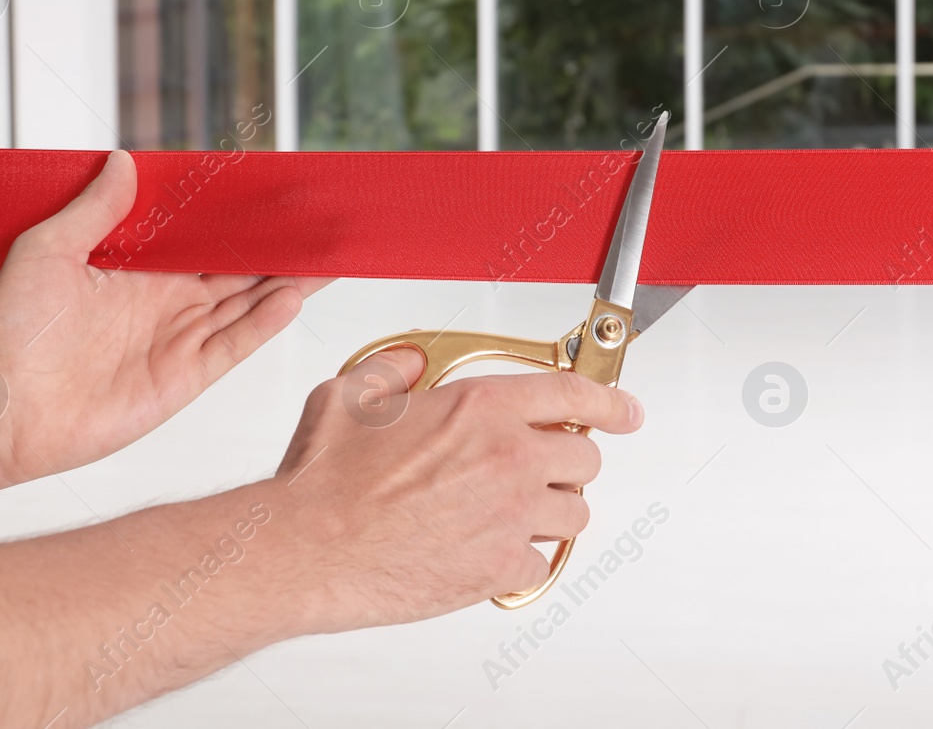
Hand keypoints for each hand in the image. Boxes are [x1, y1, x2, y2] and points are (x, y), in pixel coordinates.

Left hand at [0, 150, 328, 484]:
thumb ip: (93, 210)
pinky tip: (293, 297)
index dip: (237, 215)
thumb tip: (124, 159)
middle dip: (280, 246)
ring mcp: (180, 339)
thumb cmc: (11, 331)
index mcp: (140, 268)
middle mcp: (168, 301)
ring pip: (250, 302)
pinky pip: (235, 344)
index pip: (203, 235)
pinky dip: (265, 322)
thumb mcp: (46, 251)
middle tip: (322, 221)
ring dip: (289, 280)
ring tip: (330, 255)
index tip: (275, 190)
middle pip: (240, 267)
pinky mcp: (185, 377)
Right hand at [274, 348, 643, 631]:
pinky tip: (489, 551)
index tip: (625, 410)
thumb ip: (394, 371)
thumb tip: (412, 364)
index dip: (610, 400)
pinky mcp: (500, 568)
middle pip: (585, 456)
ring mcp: (510, 516)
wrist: (307, 549)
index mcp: (481, 407)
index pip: (573, 393)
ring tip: (513, 512)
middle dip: (569, 460)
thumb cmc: (324, 481)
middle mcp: (508, 457)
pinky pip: (540, 565)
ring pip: (575, 512)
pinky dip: (521, 561)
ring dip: (552, 510)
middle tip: (542, 467)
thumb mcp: (352, 395)